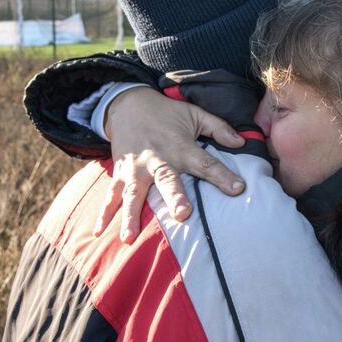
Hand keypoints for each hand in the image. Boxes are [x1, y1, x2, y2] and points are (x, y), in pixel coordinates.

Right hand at [93, 87, 245, 242]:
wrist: (127, 104)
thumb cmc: (167, 113)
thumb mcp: (195, 114)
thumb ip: (220, 128)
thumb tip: (243, 142)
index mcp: (181, 147)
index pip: (206, 163)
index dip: (222, 176)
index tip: (238, 189)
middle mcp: (158, 159)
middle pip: (167, 180)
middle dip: (174, 197)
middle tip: (182, 214)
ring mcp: (136, 169)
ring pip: (134, 194)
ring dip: (131, 215)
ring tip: (130, 237)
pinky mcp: (120, 174)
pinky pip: (111, 195)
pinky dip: (104, 213)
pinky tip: (99, 232)